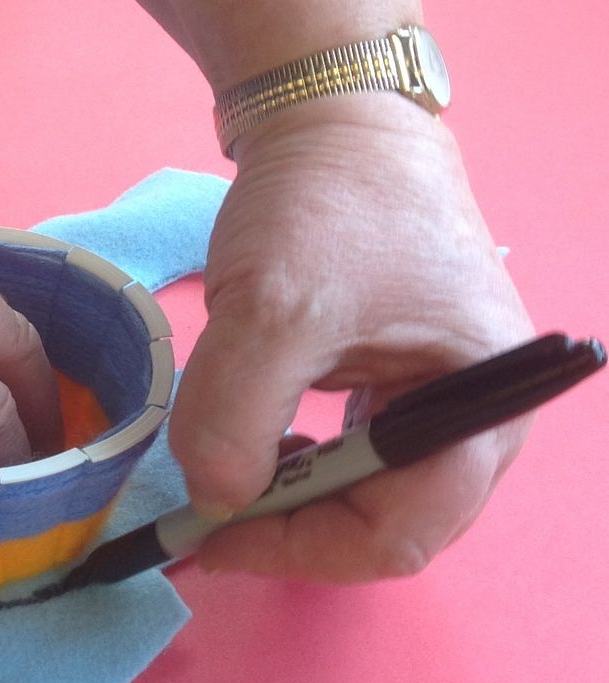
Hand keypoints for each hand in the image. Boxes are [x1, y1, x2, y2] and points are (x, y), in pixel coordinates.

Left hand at [169, 96, 533, 580]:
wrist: (334, 125)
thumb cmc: (326, 204)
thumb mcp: (273, 310)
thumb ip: (236, 419)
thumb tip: (216, 503)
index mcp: (480, 409)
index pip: (398, 534)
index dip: (299, 551)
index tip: (212, 537)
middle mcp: (474, 420)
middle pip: (382, 523)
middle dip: (292, 528)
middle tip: (209, 514)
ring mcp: (436, 401)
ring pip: (363, 494)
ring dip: (292, 497)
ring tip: (230, 472)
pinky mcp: (398, 383)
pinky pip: (351, 453)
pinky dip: (299, 462)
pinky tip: (260, 442)